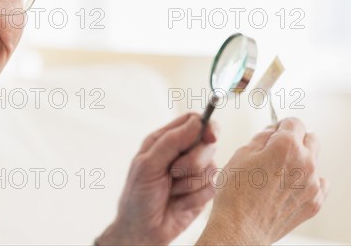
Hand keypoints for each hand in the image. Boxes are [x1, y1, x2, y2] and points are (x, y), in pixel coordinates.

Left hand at [97, 113, 217, 244]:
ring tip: (172, 190)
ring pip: (212, 166)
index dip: (206, 126)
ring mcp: (195, 171)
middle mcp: (183, 152)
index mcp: (166, 140)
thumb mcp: (148, 164)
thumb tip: (197, 122)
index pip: (193, 121)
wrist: (143, 230)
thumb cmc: (138, 195)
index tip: (210, 137)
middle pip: (208, 142)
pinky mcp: (204, 191)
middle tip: (173, 173)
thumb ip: (171, 141)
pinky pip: (212, 187)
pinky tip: (179, 202)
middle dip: (192, 161)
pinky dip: (194, 196)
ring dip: (189, 182)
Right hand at [197, 117, 328, 244]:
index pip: (294, 122)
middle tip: (276, 151)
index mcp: (286, 146)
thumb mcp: (240, 154)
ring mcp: (313, 184)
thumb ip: (261, 137)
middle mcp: (305, 162)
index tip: (274, 132)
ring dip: (300, 161)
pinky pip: (320, 183)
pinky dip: (307, 181)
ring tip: (277, 174)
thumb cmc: (236, 192)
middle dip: (295, 140)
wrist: (241, 227)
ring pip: (314, 161)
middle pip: (311, 138)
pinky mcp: (315, 202)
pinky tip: (288, 187)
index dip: (281, 125)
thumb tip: (272, 130)